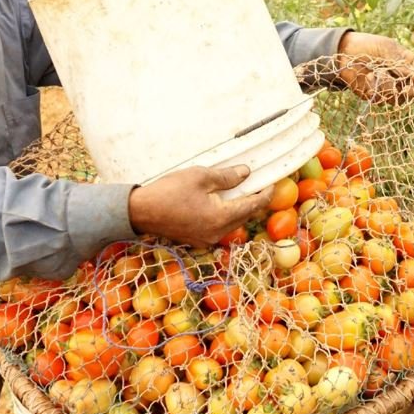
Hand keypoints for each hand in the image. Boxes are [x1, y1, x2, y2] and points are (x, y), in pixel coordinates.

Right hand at [128, 165, 273, 246]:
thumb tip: (246, 173)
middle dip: (253, 201)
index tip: (272, 182)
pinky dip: (224, 214)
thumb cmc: (168, 192)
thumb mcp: (200, 177)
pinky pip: (218, 227)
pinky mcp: (197, 239)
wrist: (140, 212)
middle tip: (257, 184)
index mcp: (220, 218)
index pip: (253, 206)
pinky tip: (220, 202)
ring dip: (238, 208)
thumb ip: (226, 177)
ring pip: (232, 223)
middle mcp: (217, 233)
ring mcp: (206, 239)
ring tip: (239, 191)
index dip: (265, 194)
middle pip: (244, 217)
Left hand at [336, 31, 413, 102]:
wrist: (344, 53)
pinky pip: (382, 99)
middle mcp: (403, 78)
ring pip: (400, 98)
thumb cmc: (367, 46)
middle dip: (411, 90)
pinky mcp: (376, 96)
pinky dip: (375, 89)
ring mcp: (391, 88)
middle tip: (401, 85)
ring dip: (389, 87)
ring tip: (375, 73)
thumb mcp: (387, 50)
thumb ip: (400, 64)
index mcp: (409, 63)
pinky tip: (367, 78)